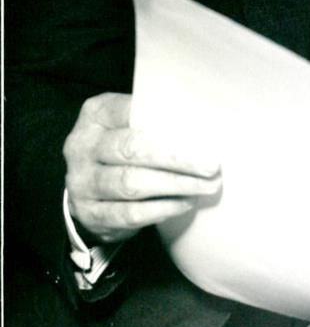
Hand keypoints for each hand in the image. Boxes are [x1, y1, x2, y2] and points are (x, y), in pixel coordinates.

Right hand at [64, 93, 220, 243]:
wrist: (86, 186)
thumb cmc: (121, 145)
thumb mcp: (128, 122)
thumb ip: (155, 119)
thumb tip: (204, 125)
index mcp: (96, 114)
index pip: (132, 111)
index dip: (169, 122)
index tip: (203, 133)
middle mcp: (82, 146)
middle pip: (133, 149)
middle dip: (178, 158)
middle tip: (211, 166)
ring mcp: (81, 182)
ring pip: (132, 183)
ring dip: (175, 186)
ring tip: (204, 186)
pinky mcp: (89, 214)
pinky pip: (129, 214)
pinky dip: (162, 209)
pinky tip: (184, 203)